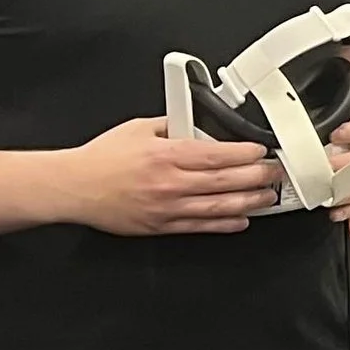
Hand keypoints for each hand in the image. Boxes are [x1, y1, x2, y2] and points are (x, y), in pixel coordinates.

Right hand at [62, 116, 279, 236]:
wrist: (73, 188)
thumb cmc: (101, 159)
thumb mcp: (138, 128)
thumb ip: (172, 124)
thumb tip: (195, 122)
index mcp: (166, 155)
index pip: (217, 155)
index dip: (246, 154)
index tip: (262, 151)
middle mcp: (170, 183)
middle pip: (225, 181)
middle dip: (257, 176)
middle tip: (276, 172)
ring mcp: (167, 208)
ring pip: (218, 207)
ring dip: (249, 202)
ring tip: (268, 197)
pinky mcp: (161, 226)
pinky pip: (200, 227)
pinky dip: (224, 224)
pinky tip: (241, 219)